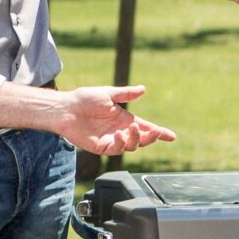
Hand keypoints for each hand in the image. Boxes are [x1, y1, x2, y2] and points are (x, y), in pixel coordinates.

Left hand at [54, 86, 176, 154]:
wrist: (66, 108)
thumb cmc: (84, 99)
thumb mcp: (109, 94)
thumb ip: (126, 94)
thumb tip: (143, 89)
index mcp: (124, 119)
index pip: (146, 127)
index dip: (159, 133)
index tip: (171, 136)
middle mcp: (120, 131)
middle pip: (142, 139)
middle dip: (151, 137)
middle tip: (155, 132)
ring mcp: (111, 140)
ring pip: (132, 146)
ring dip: (136, 139)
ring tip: (131, 129)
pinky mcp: (101, 147)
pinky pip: (116, 150)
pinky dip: (121, 143)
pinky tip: (119, 134)